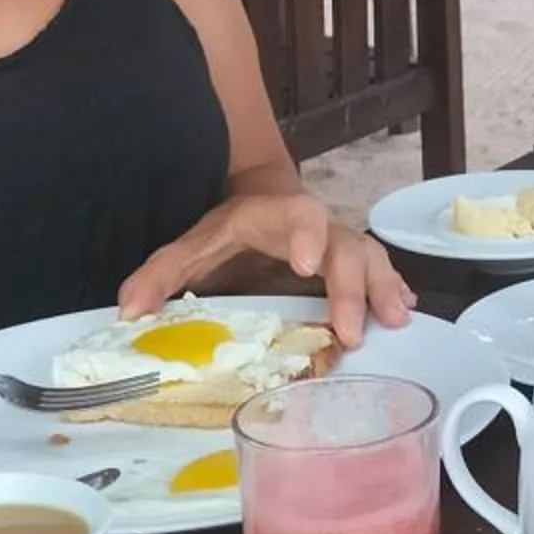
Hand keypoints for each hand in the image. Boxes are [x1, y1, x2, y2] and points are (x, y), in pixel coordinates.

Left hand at [119, 188, 414, 345]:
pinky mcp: (354, 266)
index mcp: (279, 217)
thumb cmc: (230, 231)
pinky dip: (394, 292)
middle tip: (352, 330)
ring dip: (384, 289)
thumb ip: (161, 272)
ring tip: (396, 321)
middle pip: (347, 246)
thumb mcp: (193, 244)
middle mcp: (318, 229)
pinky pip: (382, 275)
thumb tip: (128, 309)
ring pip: (374, 259)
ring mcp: (341, 246)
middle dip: (354, 287)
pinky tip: (404, 314)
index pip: (300, 215)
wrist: (263, 202)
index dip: (307, 236)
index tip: (307, 267)